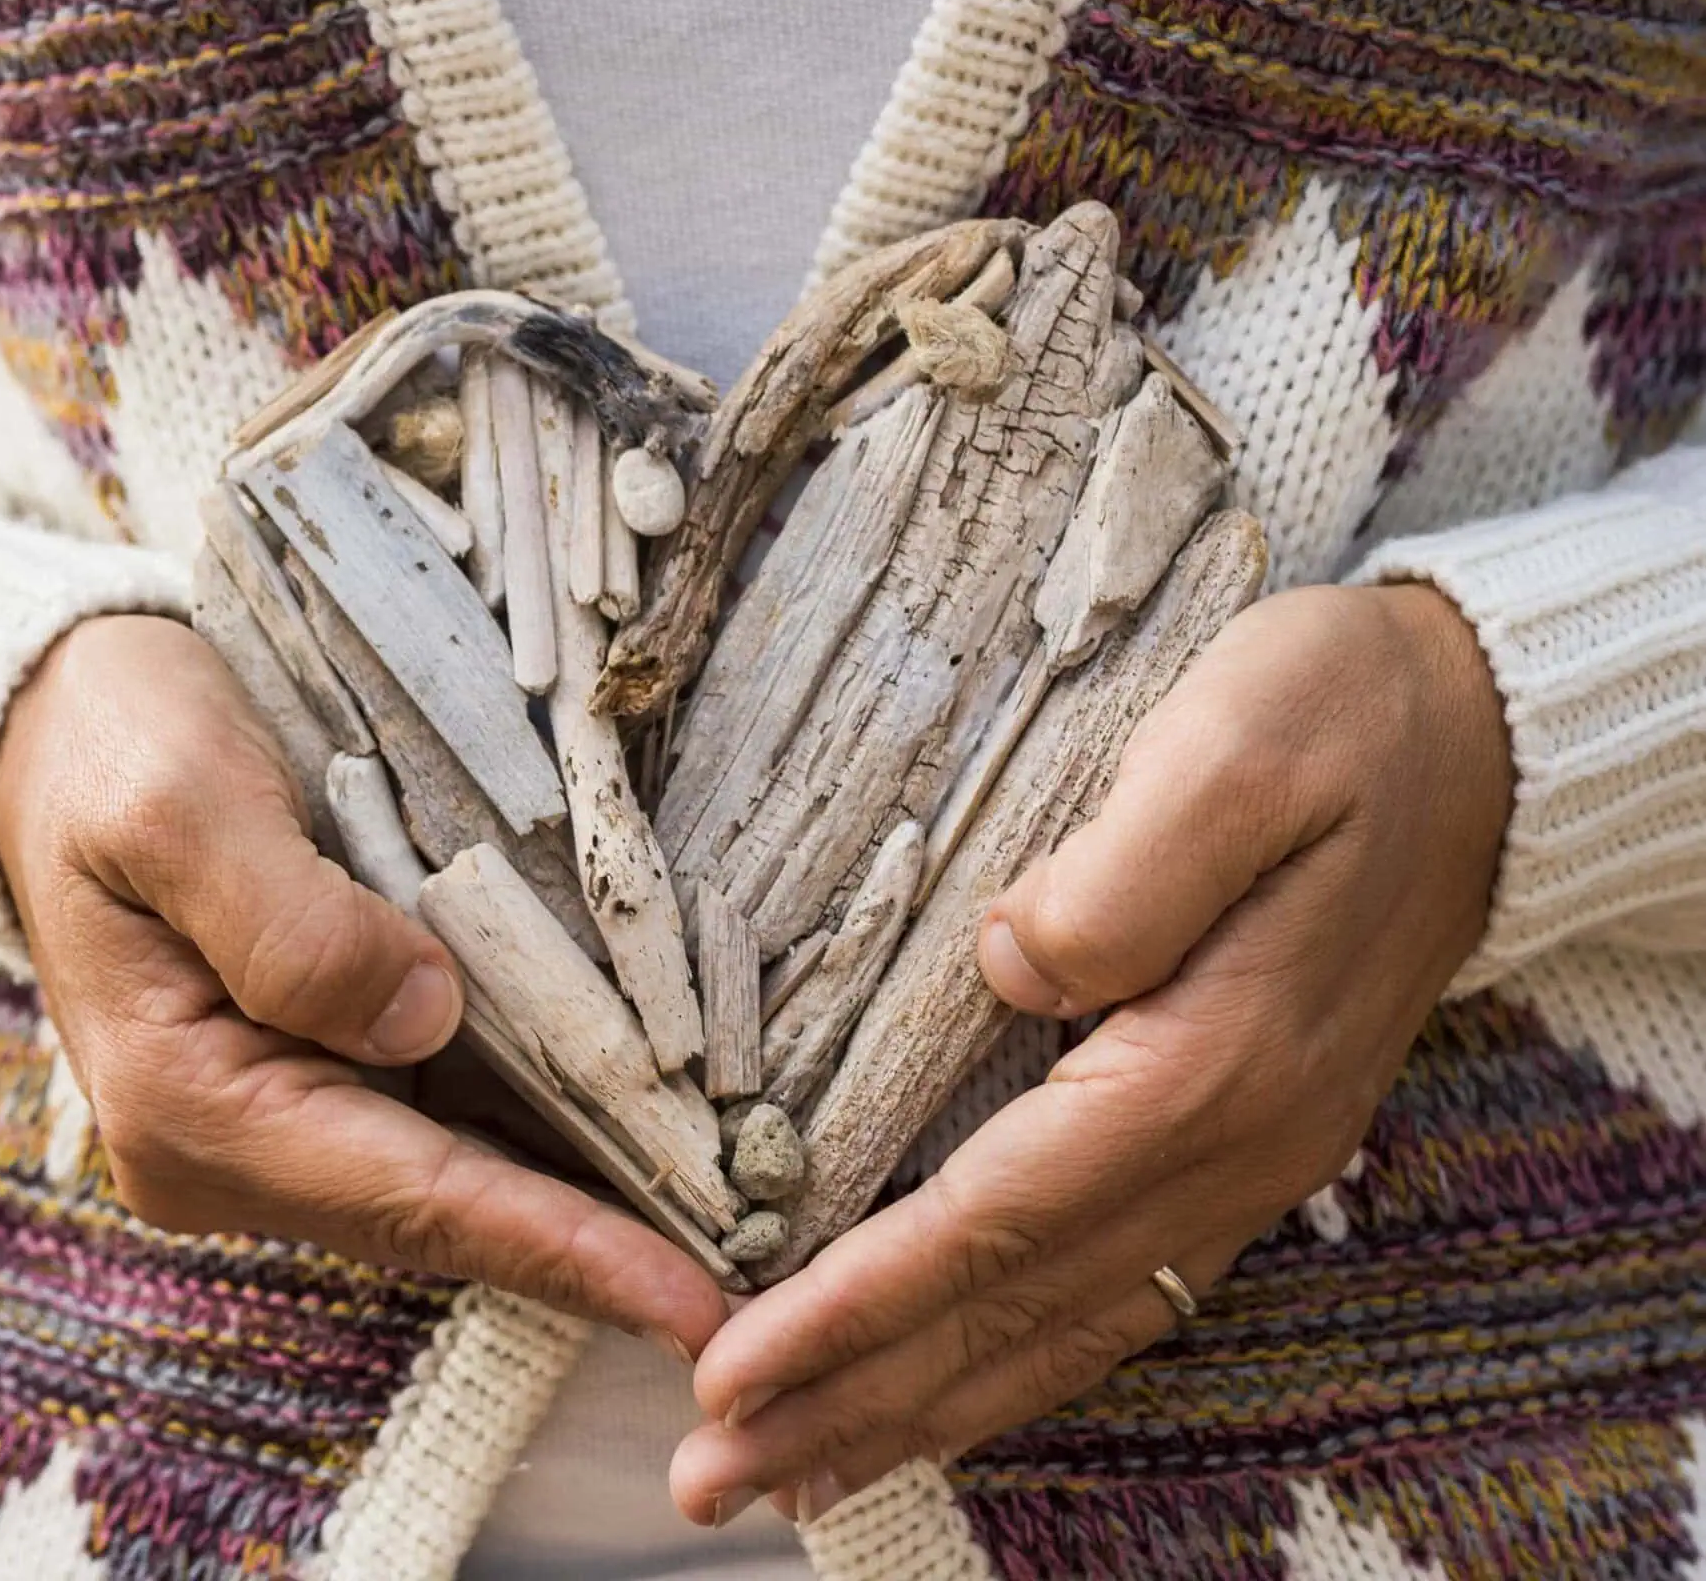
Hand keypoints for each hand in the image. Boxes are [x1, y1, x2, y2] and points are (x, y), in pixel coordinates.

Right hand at [0, 613, 723, 1351]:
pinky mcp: (313, 1058)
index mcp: (191, 1103)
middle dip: (592, 1249)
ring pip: (453, 1176)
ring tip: (722, 1231)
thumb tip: (422, 1017)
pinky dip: (538, 1138)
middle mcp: (236, 1136)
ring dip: (580, 1204)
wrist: (61, 722)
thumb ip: (292, 924)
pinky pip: (442, 1119)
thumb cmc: (113, 751)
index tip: (685, 1302)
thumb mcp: (179, 810)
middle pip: (443, 1213)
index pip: (410, 1198)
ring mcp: (277, 1103)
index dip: (556, 1247)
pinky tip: (636, 1143)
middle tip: (744, 1286)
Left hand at [671, 581, 1511, 1526]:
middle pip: (1015, 1309)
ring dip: (924, 1404)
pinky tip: (954, 1387)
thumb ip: (1126, 871)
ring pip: (1063, 1326)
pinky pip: (1113, 1291)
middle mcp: (1230, 1144)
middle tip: (717, 1472)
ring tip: (802, 1470)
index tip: (735, 1368)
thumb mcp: (1238, 751)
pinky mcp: (1239, 1137)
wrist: (1477, 738)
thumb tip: (1007, 965)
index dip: (858, 1305)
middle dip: (858, 1398)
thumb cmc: (1339, 721)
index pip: (997, 1220)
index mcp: (1208, 1062)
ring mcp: (1244, 1157)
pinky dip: (1015, 1360)